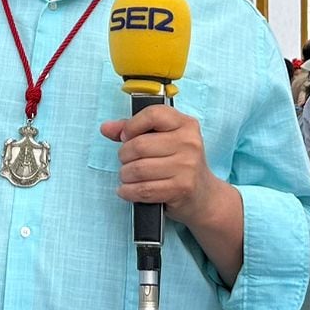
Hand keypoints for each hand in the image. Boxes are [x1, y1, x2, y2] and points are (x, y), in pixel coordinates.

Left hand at [98, 106, 232, 229]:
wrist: (204, 195)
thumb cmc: (178, 163)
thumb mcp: (162, 140)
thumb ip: (134, 130)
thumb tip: (106, 128)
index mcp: (185, 124)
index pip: (153, 115)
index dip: (132, 125)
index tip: (126, 137)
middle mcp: (189, 143)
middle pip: (139, 145)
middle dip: (124, 155)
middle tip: (126, 161)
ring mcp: (187, 166)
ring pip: (138, 169)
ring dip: (125, 175)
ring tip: (128, 176)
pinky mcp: (181, 188)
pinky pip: (143, 190)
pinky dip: (128, 191)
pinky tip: (127, 190)